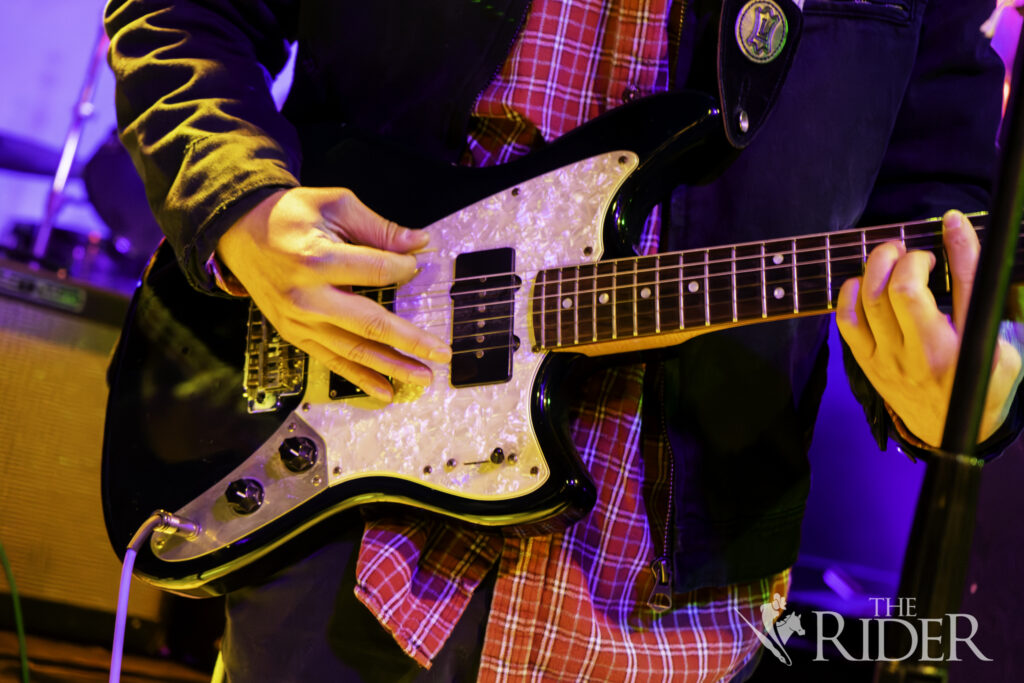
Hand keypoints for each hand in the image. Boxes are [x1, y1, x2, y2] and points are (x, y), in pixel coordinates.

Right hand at [216, 187, 450, 401]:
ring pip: (353, 350)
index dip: (404, 268)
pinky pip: (331, 360)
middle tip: (441, 353)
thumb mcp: (333, 204)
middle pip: (369, 323)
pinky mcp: (294, 333)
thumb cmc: (288, 215)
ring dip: (391, 366)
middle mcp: (307, 296)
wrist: (238, 231)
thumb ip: (377, 227)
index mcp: (317, 259)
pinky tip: (385, 390)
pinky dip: (360, 378)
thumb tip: (418, 243)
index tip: (416, 266)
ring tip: (423, 376)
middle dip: (410, 341)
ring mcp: (299, 320)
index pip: (376, 271)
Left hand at [836, 210, 1022, 446]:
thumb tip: (973, 244)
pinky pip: (846, 321)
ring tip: (890, 257)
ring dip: (876, 267)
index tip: (952, 222)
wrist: (951, 434)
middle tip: (913, 251)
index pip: (966, 287)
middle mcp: (927, 355)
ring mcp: (891, 361)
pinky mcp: (868, 364)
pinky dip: (849, 293)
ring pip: (870, 301)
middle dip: (905, 257)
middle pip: (902, 291)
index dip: (960, 247)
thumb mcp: (1006, 345)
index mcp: (971, 350)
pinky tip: (863, 282)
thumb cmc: (983, 383)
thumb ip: (991, 299)